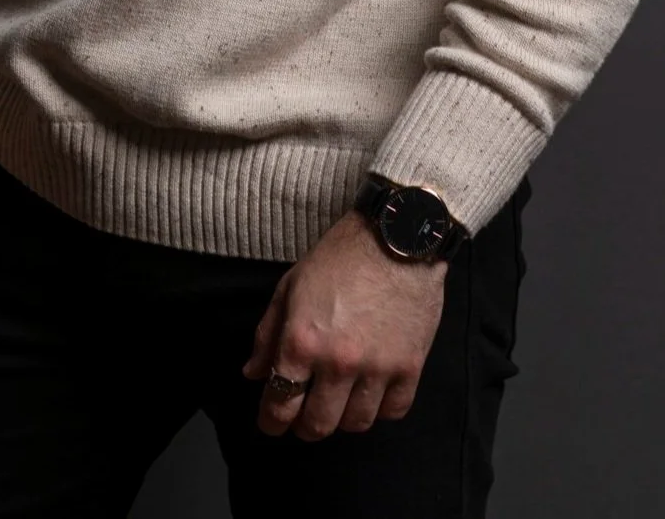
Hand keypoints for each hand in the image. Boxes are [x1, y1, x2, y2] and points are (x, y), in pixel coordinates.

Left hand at [240, 208, 447, 440]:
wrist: (397, 237)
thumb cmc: (339, 257)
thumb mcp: (291, 286)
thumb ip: (268, 334)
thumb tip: (253, 373)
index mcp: (302, 342)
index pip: (280, 404)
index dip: (271, 421)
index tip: (272, 422)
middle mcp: (338, 363)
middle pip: (318, 425)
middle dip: (304, 426)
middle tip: (304, 415)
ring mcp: (377, 369)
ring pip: (356, 424)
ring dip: (343, 418)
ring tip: (339, 401)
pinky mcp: (410, 368)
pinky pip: (393, 412)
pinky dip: (380, 409)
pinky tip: (372, 392)